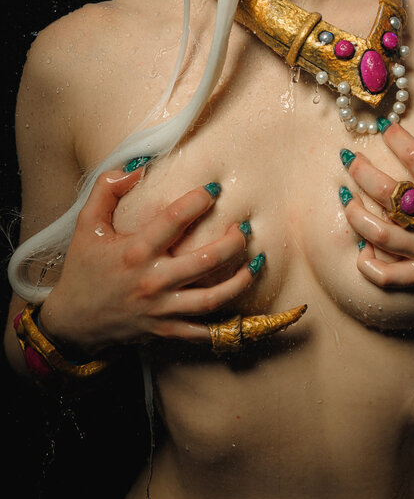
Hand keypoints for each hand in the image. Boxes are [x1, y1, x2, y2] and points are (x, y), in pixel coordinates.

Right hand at [39, 167, 257, 355]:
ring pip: (212, 298)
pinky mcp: (165, 330)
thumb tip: (138, 167)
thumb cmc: (83, 269)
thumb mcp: (86, 224)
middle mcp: (152, 281)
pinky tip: (242, 303)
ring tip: (256, 262)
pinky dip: (226, 325)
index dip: (199, 200)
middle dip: (233, 242)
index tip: (214, 188)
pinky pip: (202, 332)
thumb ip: (107, 189)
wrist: (72, 322)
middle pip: (205, 260)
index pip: (175, 219)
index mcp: (135, 252)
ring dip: (240, 280)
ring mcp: (161, 309)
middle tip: (245, 227)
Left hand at [341, 112, 413, 321]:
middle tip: (349, 158)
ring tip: (346, 197)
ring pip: (380, 236)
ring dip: (356, 216)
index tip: (383, 125)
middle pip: (390, 196)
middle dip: (363, 174)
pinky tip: (362, 246)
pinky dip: (368, 263)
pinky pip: (387, 276)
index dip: (397, 139)